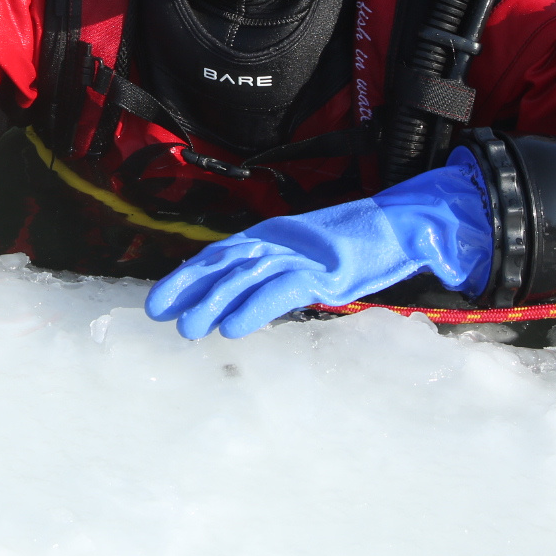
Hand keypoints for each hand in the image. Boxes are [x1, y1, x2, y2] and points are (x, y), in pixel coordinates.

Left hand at [145, 148, 494, 339]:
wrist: (399, 225)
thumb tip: (240, 298)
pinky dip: (253, 310)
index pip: (217, 255)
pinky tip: (232, 329)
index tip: (159, 300)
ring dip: (212, 304)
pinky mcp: (323, 274)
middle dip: (186, 288)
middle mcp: (278, 240)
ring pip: (244, 279)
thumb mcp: (305, 255)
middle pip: (221, 263)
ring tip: (188, 329)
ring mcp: (300, 255)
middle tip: (156, 312)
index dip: (185, 276)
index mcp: (271, 234)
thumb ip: (274, 270)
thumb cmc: (354, 244)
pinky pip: (280, 292)